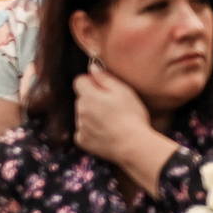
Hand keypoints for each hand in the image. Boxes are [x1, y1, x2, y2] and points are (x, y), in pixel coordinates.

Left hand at [74, 67, 175, 195]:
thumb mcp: (123, 91)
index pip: (79, 80)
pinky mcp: (82, 141)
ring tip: (111, 120)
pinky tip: (106, 132)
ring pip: (82, 114)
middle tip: (112, 105)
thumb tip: (92, 67)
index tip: (105, 87)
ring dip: (92, 114)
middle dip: (93, 98)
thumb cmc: (131, 115)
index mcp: (88, 96)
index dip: (92, 81)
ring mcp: (79, 127)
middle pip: (81, 98)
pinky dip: (91, 129)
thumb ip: (104, 77)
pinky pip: (83, 130)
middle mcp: (79, 110)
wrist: (132, 145)